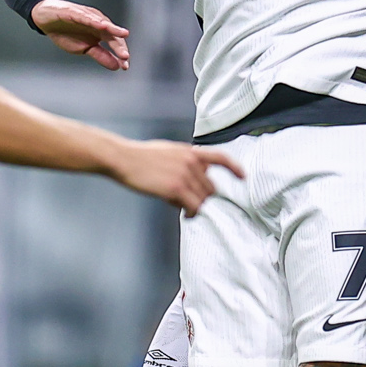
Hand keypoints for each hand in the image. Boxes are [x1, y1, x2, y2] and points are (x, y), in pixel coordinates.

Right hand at [31, 0, 131, 70]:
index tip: (124, 66)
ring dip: (112, 29)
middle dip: (119, 44)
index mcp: (100, 33)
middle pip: (111, 33)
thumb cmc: (65, 31)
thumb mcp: (84, 48)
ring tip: (122, 34)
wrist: (46, 19)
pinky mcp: (75, 12)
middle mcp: (97, 24)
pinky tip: (101, 25)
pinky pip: (86, 16)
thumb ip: (101, 56)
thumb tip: (116, 66)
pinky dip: (94, 20)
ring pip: (102, 22)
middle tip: (124, 56)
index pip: (114, 43)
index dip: (119, 53)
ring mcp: (87, 17)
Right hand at [109, 139, 241, 214]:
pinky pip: (194, 206)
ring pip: (203, 199)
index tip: (242, 177)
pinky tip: (185, 215)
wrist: (124, 158)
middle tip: (189, 203)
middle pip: (210, 187)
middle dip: (203, 198)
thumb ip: (183, 160)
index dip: (234, 168)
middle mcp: (191, 161)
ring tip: (183, 209)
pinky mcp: (176, 187)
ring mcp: (185, 174)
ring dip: (195, 207)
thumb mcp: (167, 151)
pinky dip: (191, 213)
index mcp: (190, 151)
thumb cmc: (139, 157)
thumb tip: (191, 176)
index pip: (219, 157)